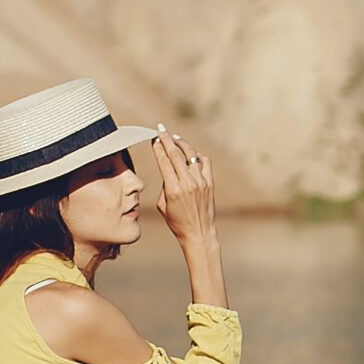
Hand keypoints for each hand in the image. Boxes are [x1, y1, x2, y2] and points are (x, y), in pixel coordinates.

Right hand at [152, 129, 215, 246]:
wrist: (199, 234)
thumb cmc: (177, 222)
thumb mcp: (163, 205)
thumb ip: (164, 185)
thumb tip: (168, 170)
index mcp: (173, 189)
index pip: (164, 161)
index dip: (158, 148)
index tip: (154, 138)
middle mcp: (188, 183)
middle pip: (176, 154)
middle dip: (167, 139)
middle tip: (161, 130)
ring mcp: (200, 182)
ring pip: (191, 155)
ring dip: (182, 144)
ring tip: (175, 138)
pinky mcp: (209, 183)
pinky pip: (204, 162)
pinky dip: (197, 155)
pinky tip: (191, 154)